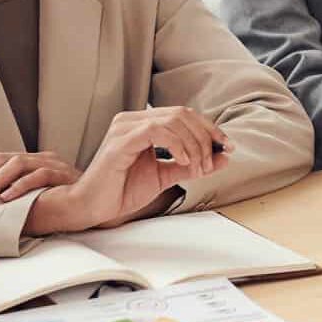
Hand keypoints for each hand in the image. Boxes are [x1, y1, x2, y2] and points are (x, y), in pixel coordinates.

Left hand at [0, 151, 81, 210]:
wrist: (95, 207)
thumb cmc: (61, 208)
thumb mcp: (29, 201)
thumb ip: (9, 198)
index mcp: (29, 162)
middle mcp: (38, 158)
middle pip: (0, 159)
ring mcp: (52, 164)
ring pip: (16, 164)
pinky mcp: (63, 174)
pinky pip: (39, 176)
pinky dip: (20, 187)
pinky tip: (7, 199)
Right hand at [31, 108, 229, 232]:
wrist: (94, 207)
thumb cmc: (122, 190)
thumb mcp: (166, 176)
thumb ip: (192, 165)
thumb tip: (223, 157)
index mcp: (142, 124)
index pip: (184, 115)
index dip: (209, 129)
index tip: (227, 146)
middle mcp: (133, 120)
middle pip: (183, 114)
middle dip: (205, 137)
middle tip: (212, 161)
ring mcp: (125, 127)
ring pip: (174, 120)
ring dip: (194, 144)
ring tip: (197, 167)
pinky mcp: (121, 140)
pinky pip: (157, 131)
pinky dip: (177, 145)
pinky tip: (183, 162)